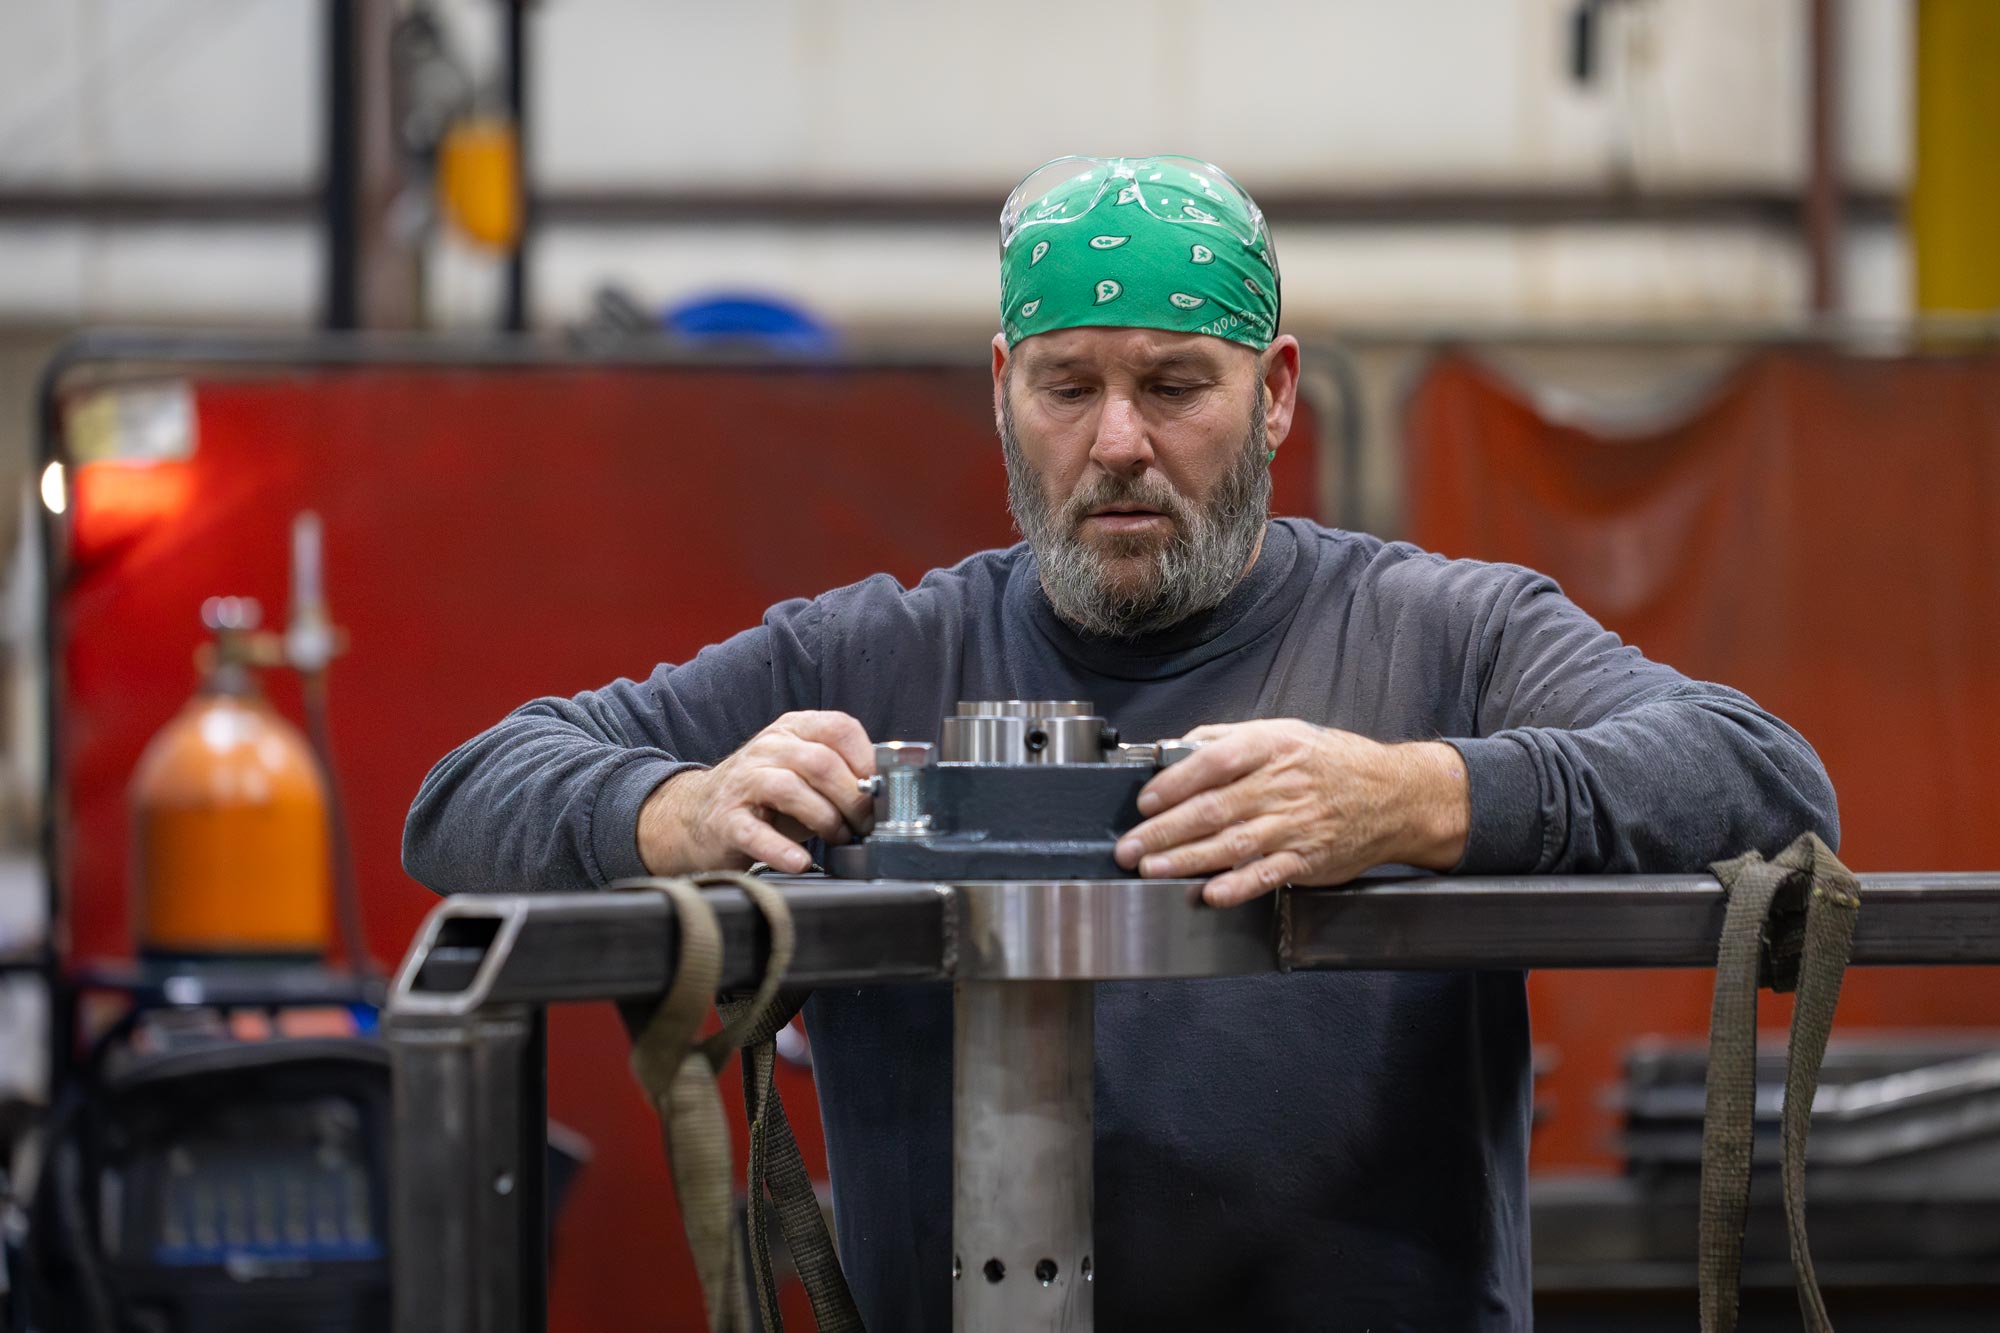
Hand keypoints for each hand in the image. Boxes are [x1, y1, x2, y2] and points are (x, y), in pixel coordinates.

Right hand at [637, 711, 875, 875]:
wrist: (697, 816)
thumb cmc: (766, 798)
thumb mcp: (805, 773)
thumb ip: (841, 773)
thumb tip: (887, 792)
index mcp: (793, 730)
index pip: (840, 728)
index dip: (867, 761)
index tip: (881, 790)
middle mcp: (768, 748)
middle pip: (821, 762)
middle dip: (852, 798)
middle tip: (865, 824)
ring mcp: (744, 782)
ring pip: (791, 788)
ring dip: (825, 819)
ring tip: (838, 838)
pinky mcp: (726, 820)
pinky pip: (756, 832)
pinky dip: (782, 849)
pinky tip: (800, 862)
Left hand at [1112, 720, 1469, 906]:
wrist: (1394, 794)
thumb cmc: (1332, 762)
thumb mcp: (1283, 732)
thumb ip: (1227, 739)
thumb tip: (1176, 749)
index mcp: (1271, 748)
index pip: (1213, 762)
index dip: (1174, 783)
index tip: (1145, 801)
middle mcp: (1281, 786)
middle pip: (1213, 809)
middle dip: (1164, 830)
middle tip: (1130, 847)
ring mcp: (1295, 825)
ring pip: (1232, 843)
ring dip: (1187, 859)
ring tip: (1152, 869)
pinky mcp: (1307, 858)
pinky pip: (1267, 874)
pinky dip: (1238, 885)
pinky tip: (1209, 893)